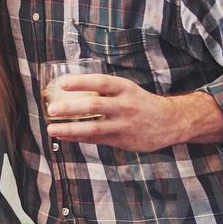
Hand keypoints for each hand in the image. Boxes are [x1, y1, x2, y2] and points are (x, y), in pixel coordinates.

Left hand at [45, 74, 201, 152]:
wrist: (171, 122)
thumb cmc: (141, 102)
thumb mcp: (127, 90)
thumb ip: (104, 91)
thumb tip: (70, 89)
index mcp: (125, 88)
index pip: (101, 83)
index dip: (81, 82)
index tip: (61, 83)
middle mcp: (125, 106)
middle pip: (93, 106)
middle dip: (70, 108)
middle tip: (51, 109)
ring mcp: (124, 125)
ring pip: (93, 128)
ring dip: (69, 128)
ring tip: (51, 128)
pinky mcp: (123, 141)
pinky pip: (96, 140)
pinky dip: (78, 138)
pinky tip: (63, 135)